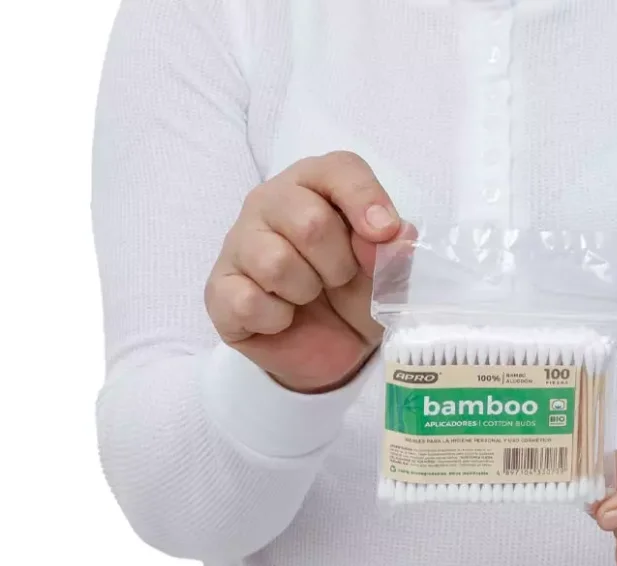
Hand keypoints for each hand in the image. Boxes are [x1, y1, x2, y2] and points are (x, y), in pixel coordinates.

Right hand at [205, 152, 409, 392]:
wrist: (334, 344)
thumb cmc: (357, 290)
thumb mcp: (388, 270)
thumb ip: (395, 249)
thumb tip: (396, 237)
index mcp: (315, 183)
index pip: (339, 169)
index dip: (366, 200)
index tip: (384, 234)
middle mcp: (270, 202)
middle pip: (309, 222)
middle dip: (338, 264)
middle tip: (339, 278)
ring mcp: (238, 242)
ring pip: (275, 263)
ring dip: (306, 291)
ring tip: (309, 296)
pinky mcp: (219, 288)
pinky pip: (248, 301)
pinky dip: (277, 319)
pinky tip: (282, 316)